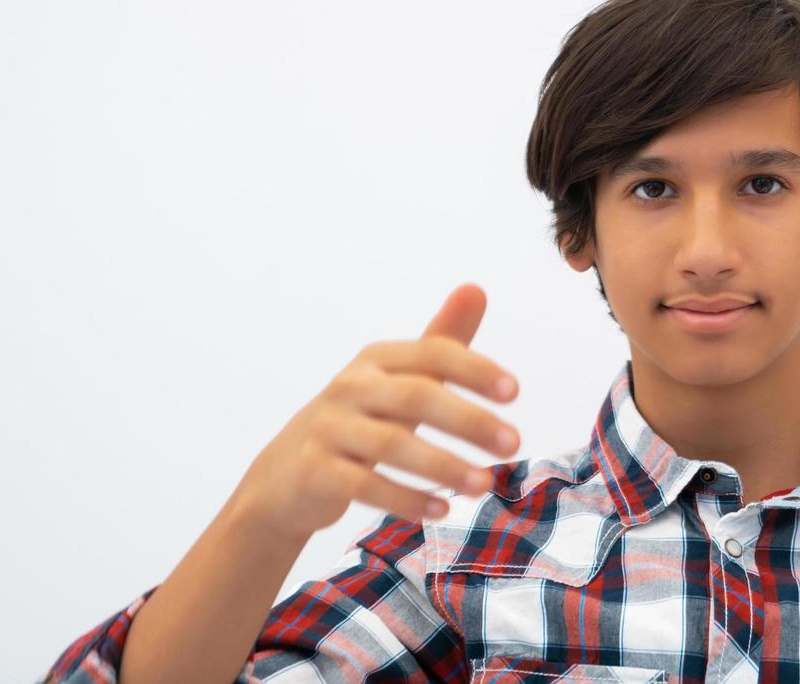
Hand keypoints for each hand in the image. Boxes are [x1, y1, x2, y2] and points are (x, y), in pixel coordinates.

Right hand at [230, 283, 519, 540]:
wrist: (284, 476)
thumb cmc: (359, 420)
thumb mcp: (398, 380)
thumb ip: (441, 342)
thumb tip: (476, 289)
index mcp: (376, 359)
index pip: (433, 353)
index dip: (474, 370)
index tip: (514, 392)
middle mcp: (350, 386)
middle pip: (416, 397)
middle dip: (469, 421)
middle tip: (514, 444)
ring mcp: (328, 429)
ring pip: (391, 445)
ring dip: (444, 466)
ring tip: (484, 485)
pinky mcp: (314, 471)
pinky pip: (365, 485)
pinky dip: (407, 499)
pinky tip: (442, 510)